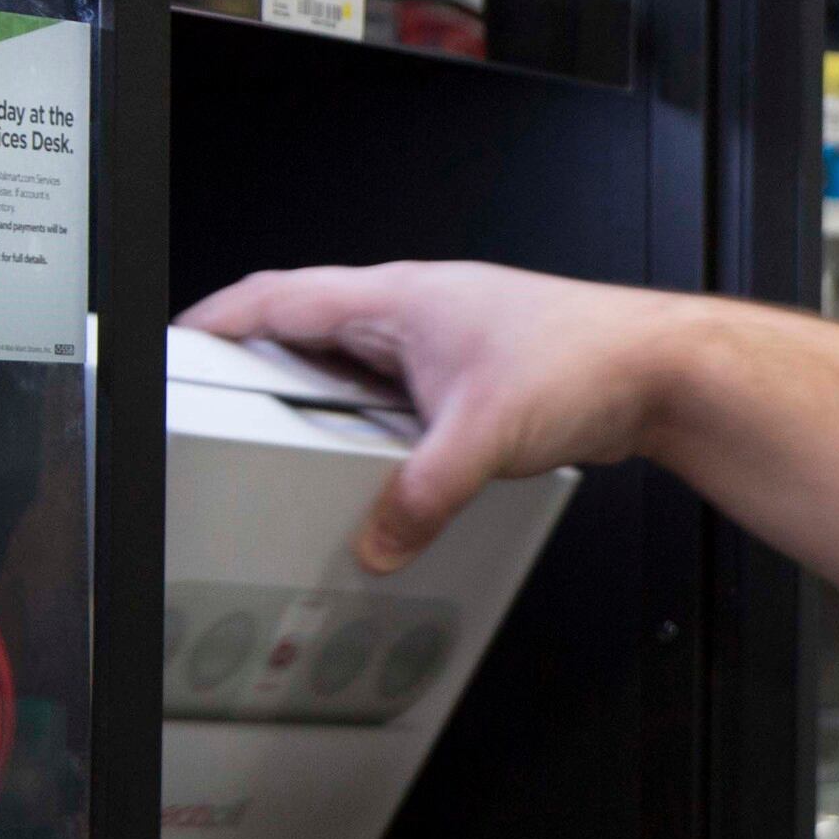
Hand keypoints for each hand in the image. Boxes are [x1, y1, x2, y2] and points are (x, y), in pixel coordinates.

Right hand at [179, 263, 691, 570]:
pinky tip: (376, 458)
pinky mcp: (476, 374)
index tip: (175, 346)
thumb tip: (379, 541)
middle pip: (311, 331)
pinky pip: (399, 395)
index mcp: (400, 298)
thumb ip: (420, 497)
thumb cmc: (591, 360)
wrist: (664, 370)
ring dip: (323, 398)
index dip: (217, 323)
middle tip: (217, 405)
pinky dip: (374, 424)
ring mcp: (447, 341)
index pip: (278, 298)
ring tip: (287, 439)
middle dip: (260, 367)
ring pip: (358, 365)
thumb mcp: (484, 439)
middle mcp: (419, 310)